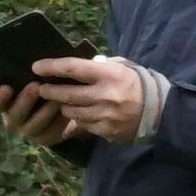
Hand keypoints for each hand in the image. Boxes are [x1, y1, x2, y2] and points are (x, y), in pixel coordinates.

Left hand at [4, 53, 156, 144]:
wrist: (159, 111)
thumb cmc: (136, 83)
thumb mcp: (122, 66)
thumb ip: (100, 64)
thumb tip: (77, 65)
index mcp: (108, 74)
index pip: (72, 68)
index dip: (52, 67)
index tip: (36, 67)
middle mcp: (105, 95)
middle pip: (66, 94)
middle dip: (50, 91)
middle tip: (42, 89)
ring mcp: (105, 115)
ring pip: (72, 112)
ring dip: (64, 107)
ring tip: (63, 102)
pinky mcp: (106, 130)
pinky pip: (83, 125)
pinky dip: (79, 119)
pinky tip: (82, 114)